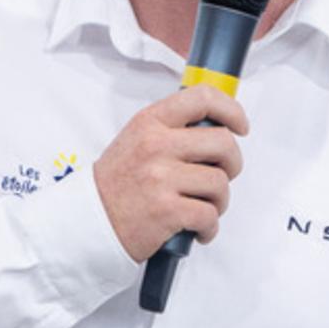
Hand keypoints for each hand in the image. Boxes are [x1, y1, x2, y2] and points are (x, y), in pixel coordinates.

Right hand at [94, 85, 248, 261]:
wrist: (87, 221)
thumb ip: (173, 128)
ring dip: (219, 200)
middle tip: (221, 175)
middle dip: (232, 163)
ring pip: (220, 183)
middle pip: (223, 143)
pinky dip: (209, 227)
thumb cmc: (119, 182)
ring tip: (202, 207)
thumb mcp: (137, 139)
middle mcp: (156, 146)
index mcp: (150, 122)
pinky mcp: (166, 212)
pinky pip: (209, 215)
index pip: (202, 98)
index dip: (232, 110)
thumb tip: (219, 125)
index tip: (240, 126)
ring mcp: (161, 179)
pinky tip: (197, 229)